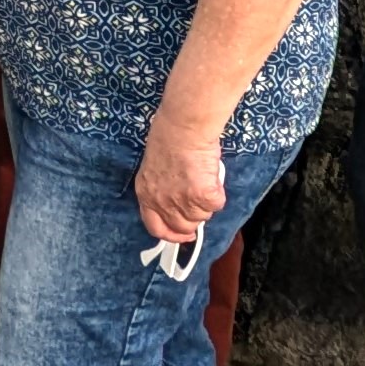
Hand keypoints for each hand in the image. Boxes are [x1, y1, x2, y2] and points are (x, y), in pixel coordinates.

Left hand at [135, 107, 228, 246]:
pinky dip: (218, 192)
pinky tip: (211, 176)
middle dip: (194, 217)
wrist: (183, 129)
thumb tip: (178, 202)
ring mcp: (183, 202)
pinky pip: (217, 204)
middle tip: (200, 201)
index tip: (183, 236)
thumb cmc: (168, 139)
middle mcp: (162, 203)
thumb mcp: (154, 169)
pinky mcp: (203, 197)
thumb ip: (162, 189)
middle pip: (183, 226)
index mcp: (146, 195)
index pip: (155, 227)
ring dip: (206, 202)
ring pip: (203, 216)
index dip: (171, 235)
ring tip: (203, 178)